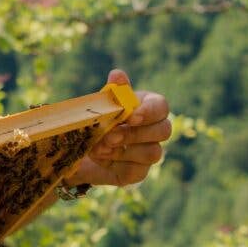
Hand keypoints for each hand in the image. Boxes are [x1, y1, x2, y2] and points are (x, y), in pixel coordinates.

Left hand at [66, 69, 170, 187]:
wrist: (84, 146)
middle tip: (110, 135)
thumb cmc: (100, 119)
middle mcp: (156, 130)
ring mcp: (150, 152)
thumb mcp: (103, 104)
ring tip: (98, 146)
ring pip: (152, 153)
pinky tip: (100, 156)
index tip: (131, 115)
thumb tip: (117, 74)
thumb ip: (113, 91)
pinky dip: (115, 163)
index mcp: (150, 108)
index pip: (162, 106)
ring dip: (123, 149)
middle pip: (163, 131)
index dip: (150, 112)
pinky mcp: (139, 172)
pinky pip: (136, 170)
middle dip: (135, 133)